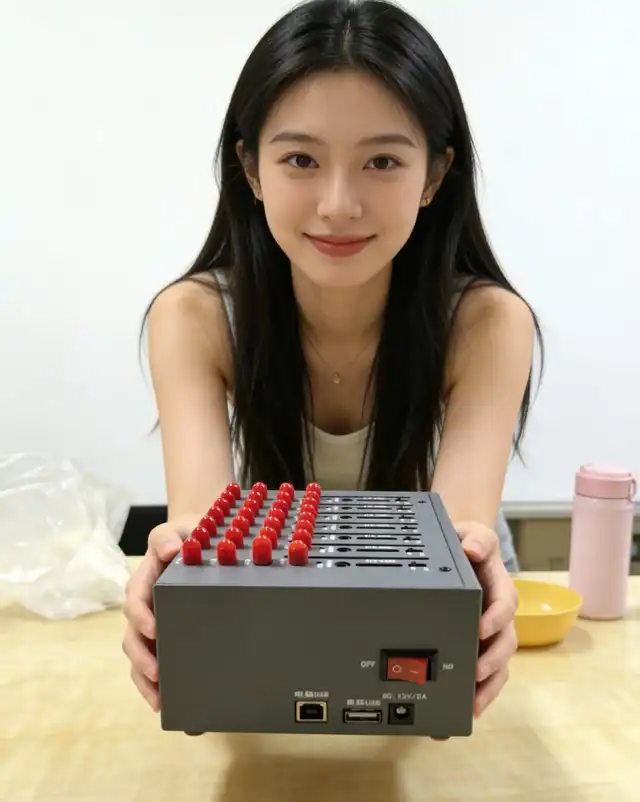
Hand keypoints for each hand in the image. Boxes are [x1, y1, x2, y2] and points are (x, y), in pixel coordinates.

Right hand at [121, 520, 186, 712]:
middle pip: (132, 638)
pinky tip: (173, 708)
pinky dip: (160, 689)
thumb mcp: (177, 529)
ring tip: (162, 703)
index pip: (134, 602)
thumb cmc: (185, 535)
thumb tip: (170, 549)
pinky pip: (156, 668)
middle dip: (142, 660)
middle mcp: (143, 609)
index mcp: (143, 583)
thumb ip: (169, 536)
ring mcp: (153, 628)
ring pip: (140, 659)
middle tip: (158, 676)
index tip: (153, 629)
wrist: (198, 542)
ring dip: (146, 683)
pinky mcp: (166, 641)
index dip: (141, 617)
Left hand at [456, 520, 518, 717]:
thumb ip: (477, 538)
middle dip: (493, 661)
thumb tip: (474, 548)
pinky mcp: (478, 649)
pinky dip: (476, 695)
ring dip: (487, 689)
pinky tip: (460, 714)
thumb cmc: (469, 542)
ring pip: (498, 667)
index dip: (495, 618)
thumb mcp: (474, 533)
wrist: (462, 550)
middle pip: (506, 644)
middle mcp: (498, 617)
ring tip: (470, 707)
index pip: (505, 605)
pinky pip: (483, 676)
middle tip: (475, 674)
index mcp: (499, 588)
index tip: (480, 629)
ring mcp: (490, 636)